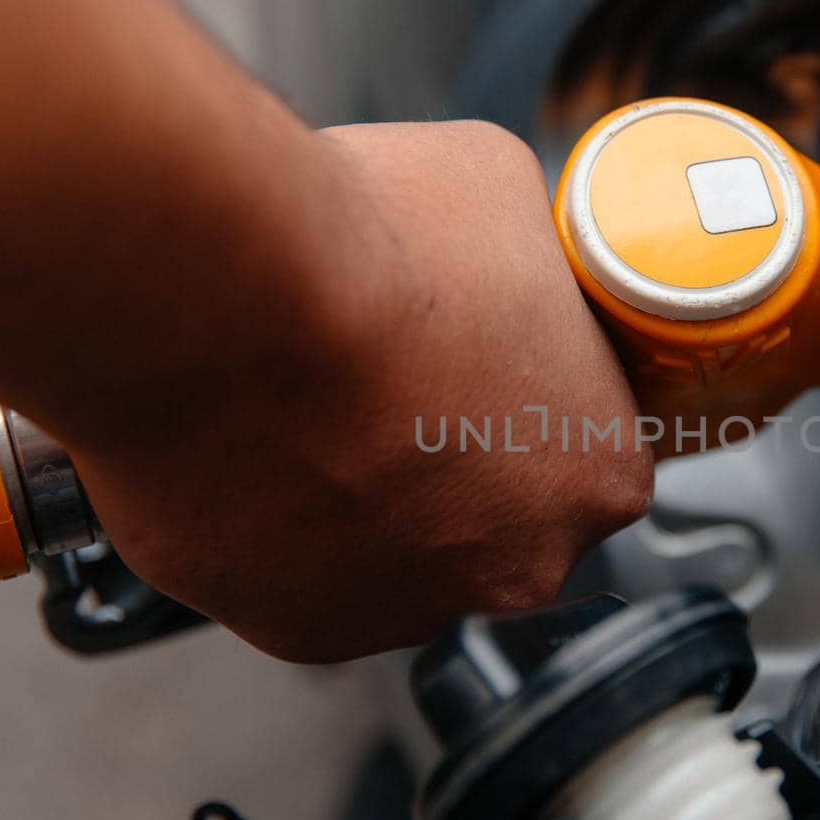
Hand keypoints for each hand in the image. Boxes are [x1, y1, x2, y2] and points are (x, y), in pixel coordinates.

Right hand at [71, 121, 653, 661]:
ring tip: (314, 409)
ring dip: (369, 502)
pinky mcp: (294, 628)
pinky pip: (298, 579)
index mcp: (599, 474)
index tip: (487, 363)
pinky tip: (257, 450)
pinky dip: (280, 530)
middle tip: (395, 382)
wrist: (219, 303)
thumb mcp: (500, 190)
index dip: (535, 402)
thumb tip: (509, 250)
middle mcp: (518, 568)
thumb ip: (530, 258)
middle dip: (457, 463)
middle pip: (501, 519)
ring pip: (398, 557)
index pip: (591, 452)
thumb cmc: (372, 249)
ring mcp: (403, 611)